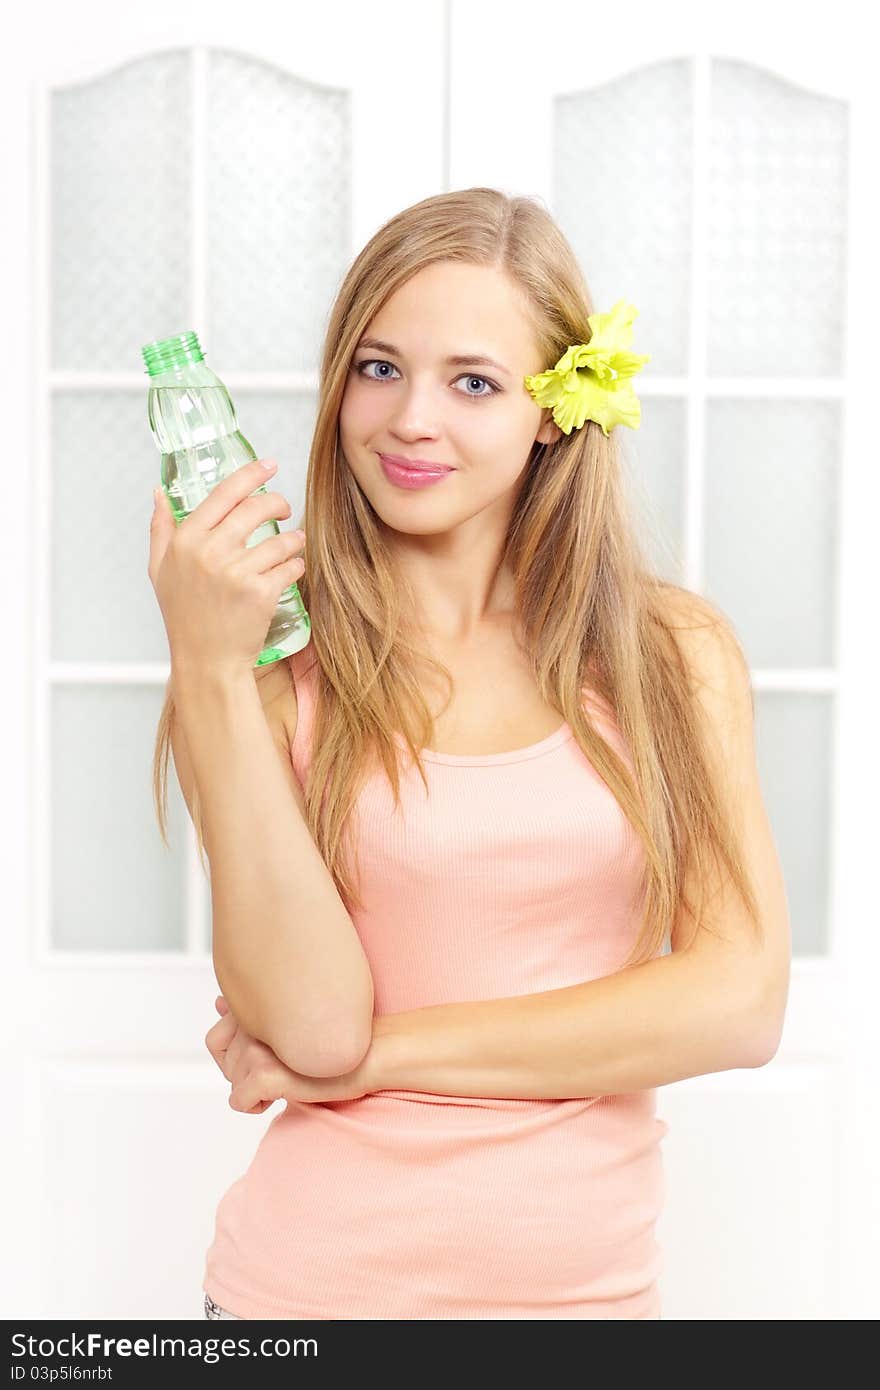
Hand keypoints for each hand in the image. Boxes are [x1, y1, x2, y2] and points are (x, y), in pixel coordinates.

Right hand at [148, 457, 306, 676]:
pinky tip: (289, 570)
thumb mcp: (160, 571)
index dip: (252, 474)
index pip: (224, 493)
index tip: (269, 465)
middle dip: (278, 503)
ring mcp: (236, 572)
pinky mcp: (261, 592)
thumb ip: (160, 529)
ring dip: (293, 539)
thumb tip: (158, 492)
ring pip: (281, 539)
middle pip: (257, 508)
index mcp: (186, 541)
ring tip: (290, 545)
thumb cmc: (185, 617)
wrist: (206, 661)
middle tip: (284, 509)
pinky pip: (291, 566)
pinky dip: (295, 566)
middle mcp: (210, 552)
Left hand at [205, 996, 376, 1111]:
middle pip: (223, 1063)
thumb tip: (217, 1003)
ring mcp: (256, 1048)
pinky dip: (254, 1106)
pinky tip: (282, 1094)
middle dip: (244, 1073)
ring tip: (287, 1078)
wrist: (368, 1053)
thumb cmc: (330, 1037)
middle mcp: (250, 1023)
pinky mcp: (263, 1074)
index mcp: (254, 1006)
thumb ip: (249, 1013)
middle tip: (280, 1069)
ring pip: (232, 1083)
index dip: (237, 1056)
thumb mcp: (286, 1020)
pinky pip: (238, 1101)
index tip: (268, 1056)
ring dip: (254, 1089)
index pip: (214, 1039)